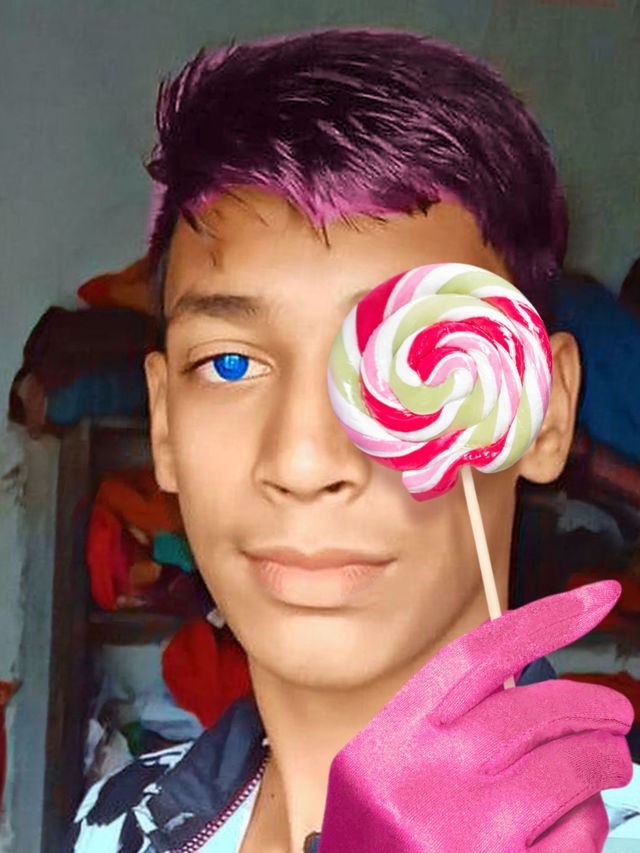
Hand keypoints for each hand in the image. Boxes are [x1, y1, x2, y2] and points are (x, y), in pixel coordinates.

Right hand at [318, 581, 632, 851]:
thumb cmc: (380, 849)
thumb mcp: (383, 776)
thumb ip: (439, 728)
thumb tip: (522, 683)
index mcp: (389, 743)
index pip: (477, 655)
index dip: (545, 618)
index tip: (597, 598)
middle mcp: (424, 780)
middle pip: (534, 709)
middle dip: (593, 704)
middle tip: (617, 713)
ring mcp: (466, 834)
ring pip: (571, 766)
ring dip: (602, 759)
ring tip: (606, 763)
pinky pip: (579, 832)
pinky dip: (588, 820)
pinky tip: (574, 822)